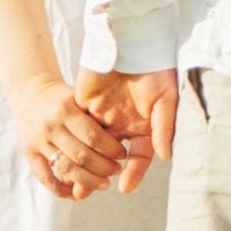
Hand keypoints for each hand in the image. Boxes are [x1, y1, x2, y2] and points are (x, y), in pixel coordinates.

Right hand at [26, 73, 125, 199]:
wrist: (30, 93)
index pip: (93, 137)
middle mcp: (50, 126)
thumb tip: (124, 141)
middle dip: (104, 168)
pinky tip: (76, 194)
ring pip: (66, 169)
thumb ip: (97, 116)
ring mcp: (38, 141)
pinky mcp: (29, 153)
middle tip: (117, 171)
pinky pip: (45, 178)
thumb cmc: (63, 97)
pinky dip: (61, 190)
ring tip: (103, 184)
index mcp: (65, 110)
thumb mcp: (80, 98)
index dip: (111, 150)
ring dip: (88, 182)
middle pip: (82, 156)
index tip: (124, 155)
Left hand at [36, 70, 172, 198]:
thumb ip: (164, 127)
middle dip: (101, 174)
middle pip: (112, 157)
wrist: (131, 39)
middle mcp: (124, 124)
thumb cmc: (154, 68)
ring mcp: (103, 115)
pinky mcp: (83, 104)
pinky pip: (77, 128)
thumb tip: (164, 157)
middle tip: (89, 191)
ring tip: (73, 182)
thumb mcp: (166, 98)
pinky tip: (64, 156)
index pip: (139, 156)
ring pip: (91, 146)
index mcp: (145, 126)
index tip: (124, 187)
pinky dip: (71, 143)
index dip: (133, 173)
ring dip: (83, 164)